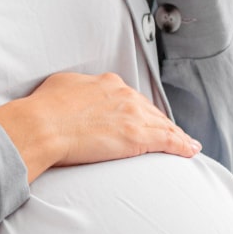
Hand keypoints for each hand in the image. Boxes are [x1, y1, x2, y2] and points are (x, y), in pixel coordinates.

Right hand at [0, 71, 200, 182]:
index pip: (132, 98)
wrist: (42, 125)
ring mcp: (133, 115)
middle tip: (171, 133)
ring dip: (177, 135)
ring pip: (163, 125)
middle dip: (161, 122)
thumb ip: (78, 89)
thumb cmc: (44, 108)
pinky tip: (190, 150)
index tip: (144, 117)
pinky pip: (167, 140)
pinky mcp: (137, 137)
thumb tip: (77, 94)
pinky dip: (182, 145)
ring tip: (188, 144)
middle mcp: (124, 95)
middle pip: (150, 111)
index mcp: (107, 83)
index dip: (140, 109)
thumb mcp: (61, 86)